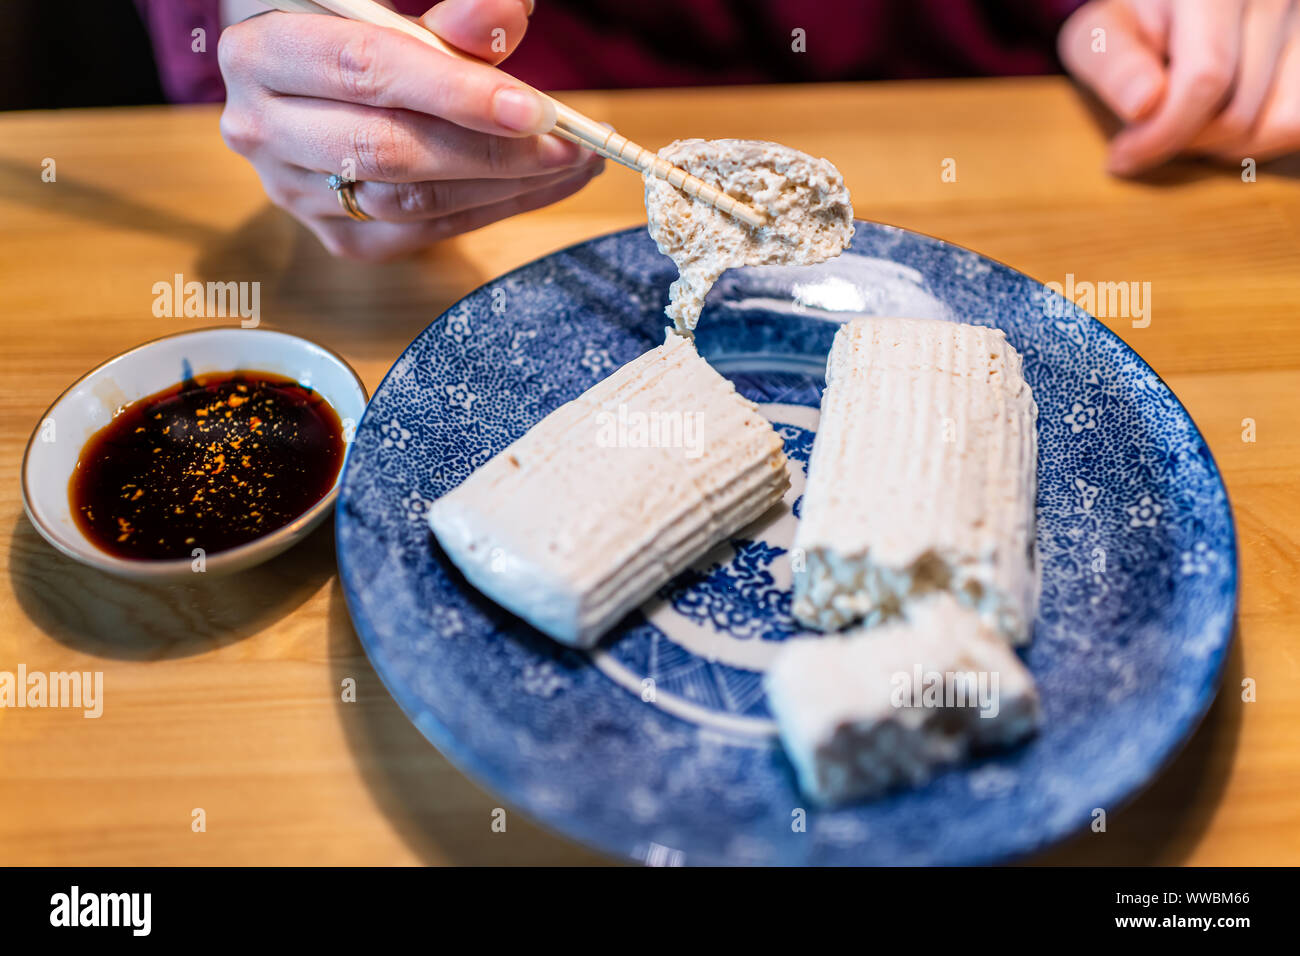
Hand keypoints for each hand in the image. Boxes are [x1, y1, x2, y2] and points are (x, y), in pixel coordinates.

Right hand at [217, 0, 601, 260]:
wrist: (309, 75)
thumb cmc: (354, 28)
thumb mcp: (386, 4)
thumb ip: (451, 16)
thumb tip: (505, 15)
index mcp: (262, 49)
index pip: (364, 71)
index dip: (455, 92)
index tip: (534, 109)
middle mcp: (261, 127)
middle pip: (388, 149)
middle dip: (495, 151)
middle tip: (571, 143)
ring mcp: (294, 190)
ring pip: (411, 200)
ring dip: (506, 186)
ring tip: (573, 162)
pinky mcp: (336, 234)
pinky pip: (425, 231)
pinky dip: (494, 209)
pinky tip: (543, 185)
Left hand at [1059, 0, 1299, 174]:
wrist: (1165, 2)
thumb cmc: (1129, 18)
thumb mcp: (1100, 33)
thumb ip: (1114, 63)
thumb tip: (1145, 102)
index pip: (1205, 78)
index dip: (1162, 133)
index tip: (1122, 156)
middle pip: (1239, 111)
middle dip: (1185, 141)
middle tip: (1147, 135)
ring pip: (1281, 121)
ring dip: (1226, 144)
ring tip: (1186, 124)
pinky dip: (1262, 135)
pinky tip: (1221, 120)